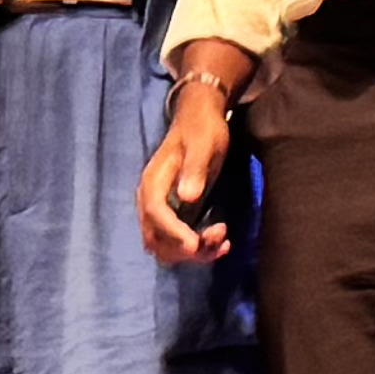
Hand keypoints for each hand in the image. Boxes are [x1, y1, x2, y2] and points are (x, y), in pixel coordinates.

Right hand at [138, 65, 246, 264]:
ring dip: (193, 254)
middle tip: (218, 238)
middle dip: (185, 248)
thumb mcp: (204, 144)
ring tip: (223, 240)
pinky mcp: (174, 216)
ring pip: (167, 248)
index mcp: (153, 182)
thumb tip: (187, 197)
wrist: (200, 119)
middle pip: (157, 239)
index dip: (174, 233)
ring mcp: (161, 211)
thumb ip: (195, 169)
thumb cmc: (202, 129)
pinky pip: (178, 244)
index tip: (195, 244)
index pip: (156, 215)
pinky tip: (221, 244)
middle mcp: (151, 201)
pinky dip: (197, 250)